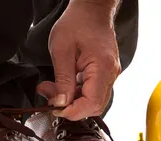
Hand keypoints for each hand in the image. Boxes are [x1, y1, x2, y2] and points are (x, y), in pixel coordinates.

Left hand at [37, 1, 121, 120]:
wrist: (91, 10)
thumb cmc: (77, 23)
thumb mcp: (61, 50)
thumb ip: (62, 80)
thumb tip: (61, 103)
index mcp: (102, 68)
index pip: (91, 103)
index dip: (72, 111)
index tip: (54, 108)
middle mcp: (111, 74)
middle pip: (94, 106)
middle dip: (70, 107)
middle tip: (50, 97)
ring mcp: (110, 75)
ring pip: (93, 101)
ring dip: (72, 101)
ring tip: (53, 88)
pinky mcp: (105, 74)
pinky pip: (93, 92)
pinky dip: (77, 93)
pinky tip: (63, 84)